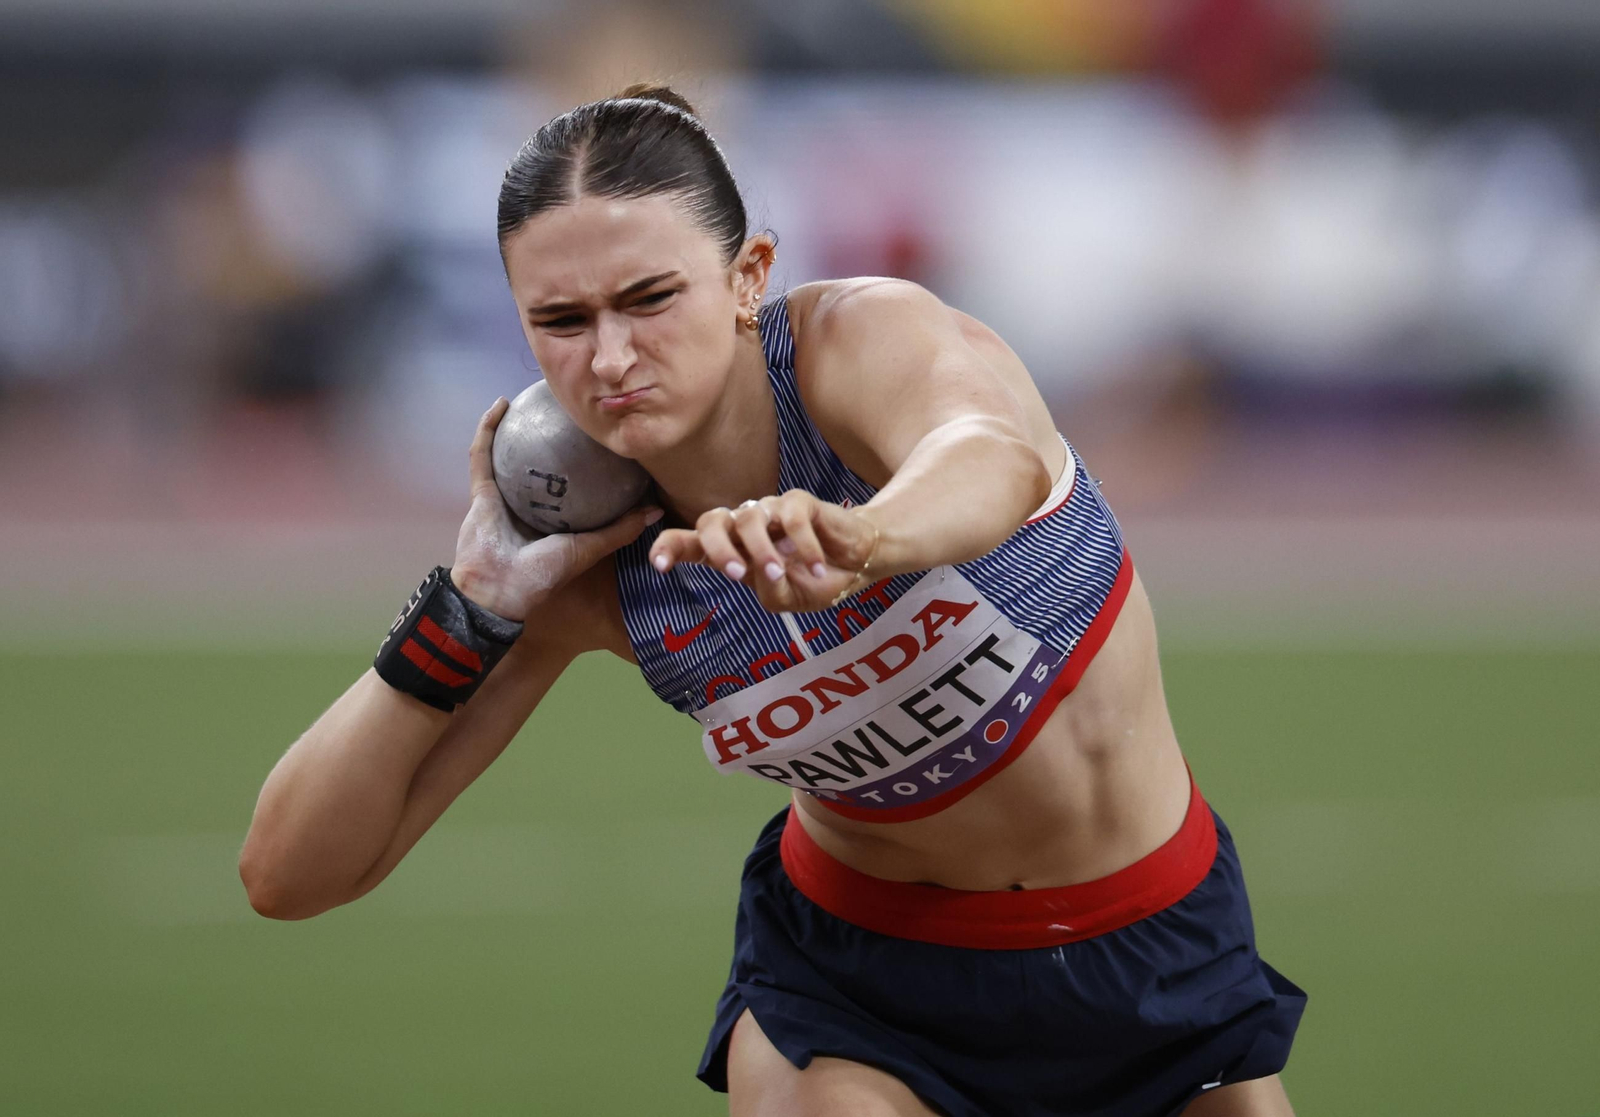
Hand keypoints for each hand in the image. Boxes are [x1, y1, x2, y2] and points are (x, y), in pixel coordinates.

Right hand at [450, 398, 661, 620]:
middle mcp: (530, 504)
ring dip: (518, 424)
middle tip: (574, 409)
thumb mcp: (589, 548)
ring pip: (509, 451)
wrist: (497, 590)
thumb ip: (620, 529)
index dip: (588, 461)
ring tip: (537, 397)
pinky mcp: (480, 490)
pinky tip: (502, 404)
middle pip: (543, 463)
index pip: (574, 485)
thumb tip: (656, 509)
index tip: (608, 436)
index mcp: (555, 520)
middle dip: (554, 436)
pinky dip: (488, 428)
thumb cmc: (544, 575)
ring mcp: (503, 495)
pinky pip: (483, 453)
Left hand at [649, 490, 879, 613]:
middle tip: (735, 574)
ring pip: (748, 519)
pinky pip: (792, 517)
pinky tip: (818, 567)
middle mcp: (745, 528)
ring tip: (783, 574)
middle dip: (717, 548)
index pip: (692, 543)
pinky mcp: (799, 501)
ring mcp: (770, 511)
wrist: (858, 564)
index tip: (658, 565)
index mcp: (733, 552)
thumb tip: (760, 571)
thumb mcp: (786, 599)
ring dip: (762, 551)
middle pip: (709, 522)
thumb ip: (768, 590)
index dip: (670, 548)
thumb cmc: (815, 581)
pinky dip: (804, 546)